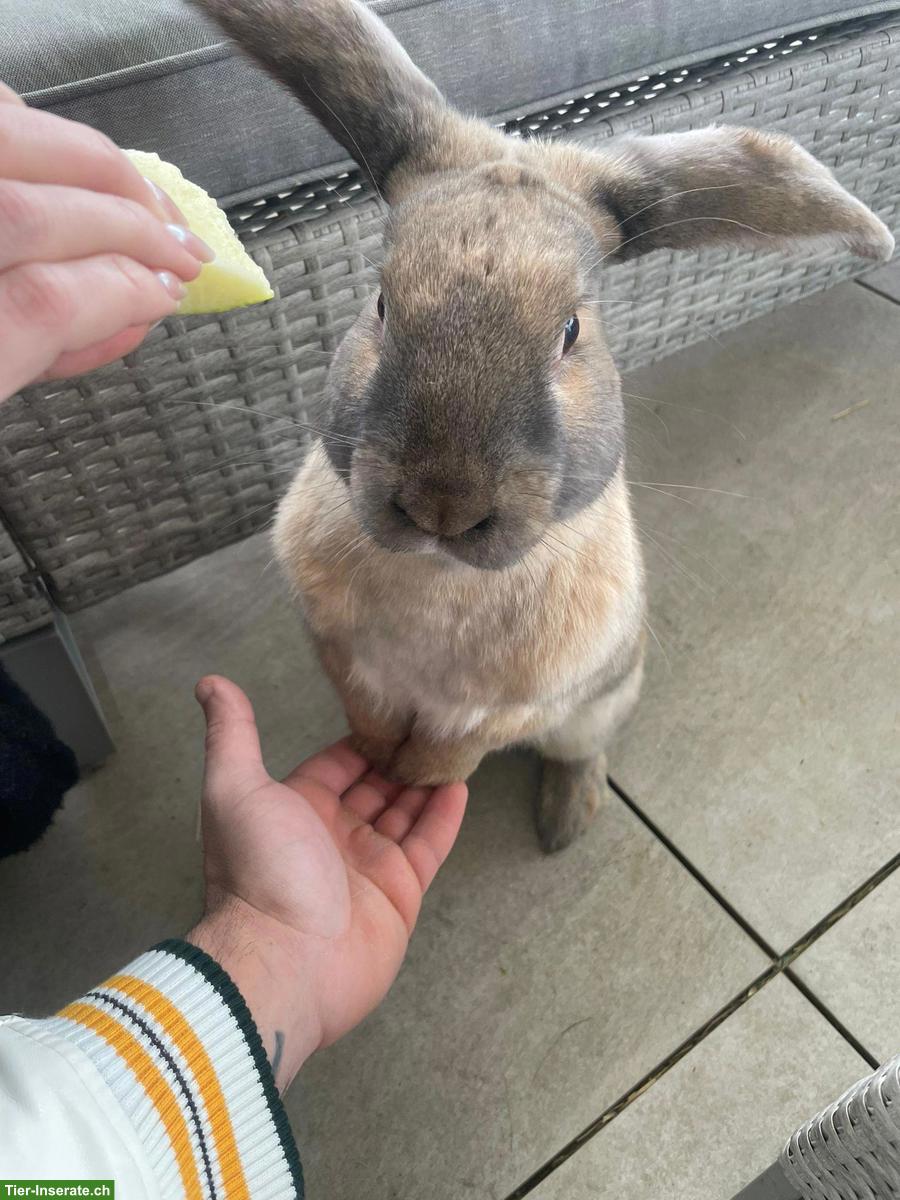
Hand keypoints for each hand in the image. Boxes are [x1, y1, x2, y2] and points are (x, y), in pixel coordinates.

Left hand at [0, 81, 212, 399]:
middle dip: (128, 227)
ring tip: (148, 200)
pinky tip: (77, 160)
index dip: (125, 295)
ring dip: (95, 165)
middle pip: (29, 215)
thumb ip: (50, 343)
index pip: (46, 302)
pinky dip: (38, 125)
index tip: (172, 295)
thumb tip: (135, 312)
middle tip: (187, 251)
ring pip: (7, 133)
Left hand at [188, 675, 467, 1090]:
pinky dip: (444, 817)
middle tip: (435, 720)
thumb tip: (210, 683)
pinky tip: (461, 785)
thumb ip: (231, 735)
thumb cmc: (259, 870)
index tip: (394, 706)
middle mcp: (333, 834)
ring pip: (405, 812)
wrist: (284, 960)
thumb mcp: (236, 789)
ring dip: (426, 781)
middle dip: (400, 757)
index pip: (336, 764)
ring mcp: (369, 865)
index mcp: (295, 810)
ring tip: (454, 744)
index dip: (363, 738)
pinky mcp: (401, 893)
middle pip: (375, 787)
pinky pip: (427, 845)